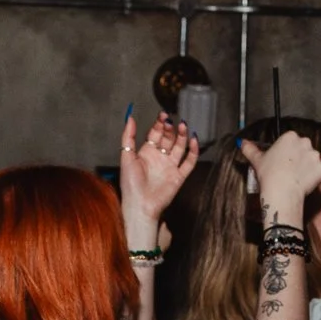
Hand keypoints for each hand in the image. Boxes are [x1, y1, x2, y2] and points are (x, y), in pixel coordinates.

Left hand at [118, 109, 197, 242]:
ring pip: (180, 147)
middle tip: (171, 122)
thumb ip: (128, 137)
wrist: (140, 205)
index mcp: (146, 152)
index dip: (159, 123)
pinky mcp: (179, 176)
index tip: (163, 115)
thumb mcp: (126, 156)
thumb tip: (129, 117)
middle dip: (170, 129)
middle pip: (168, 138)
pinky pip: (189, 162)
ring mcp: (170, 166)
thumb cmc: (131, 184)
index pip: (156, 133)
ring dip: (182, 136)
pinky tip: (194, 140)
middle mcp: (160, 158)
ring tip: (183, 125)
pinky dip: (193, 151)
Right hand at [248, 130, 320, 223]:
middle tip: (289, 170)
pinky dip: (314, 177)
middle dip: (298, 157)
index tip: (282, 161)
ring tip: (296, 178)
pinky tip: (304, 183)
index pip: (290, 140)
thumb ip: (250, 149)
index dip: (286, 151)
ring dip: (307, 166)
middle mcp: (305, 142)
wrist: (282, 192)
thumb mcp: (257, 160)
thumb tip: (242, 143)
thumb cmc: (269, 175)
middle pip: (303, 148)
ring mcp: (315, 156)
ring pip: (312, 159)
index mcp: (290, 137)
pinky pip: (319, 171)